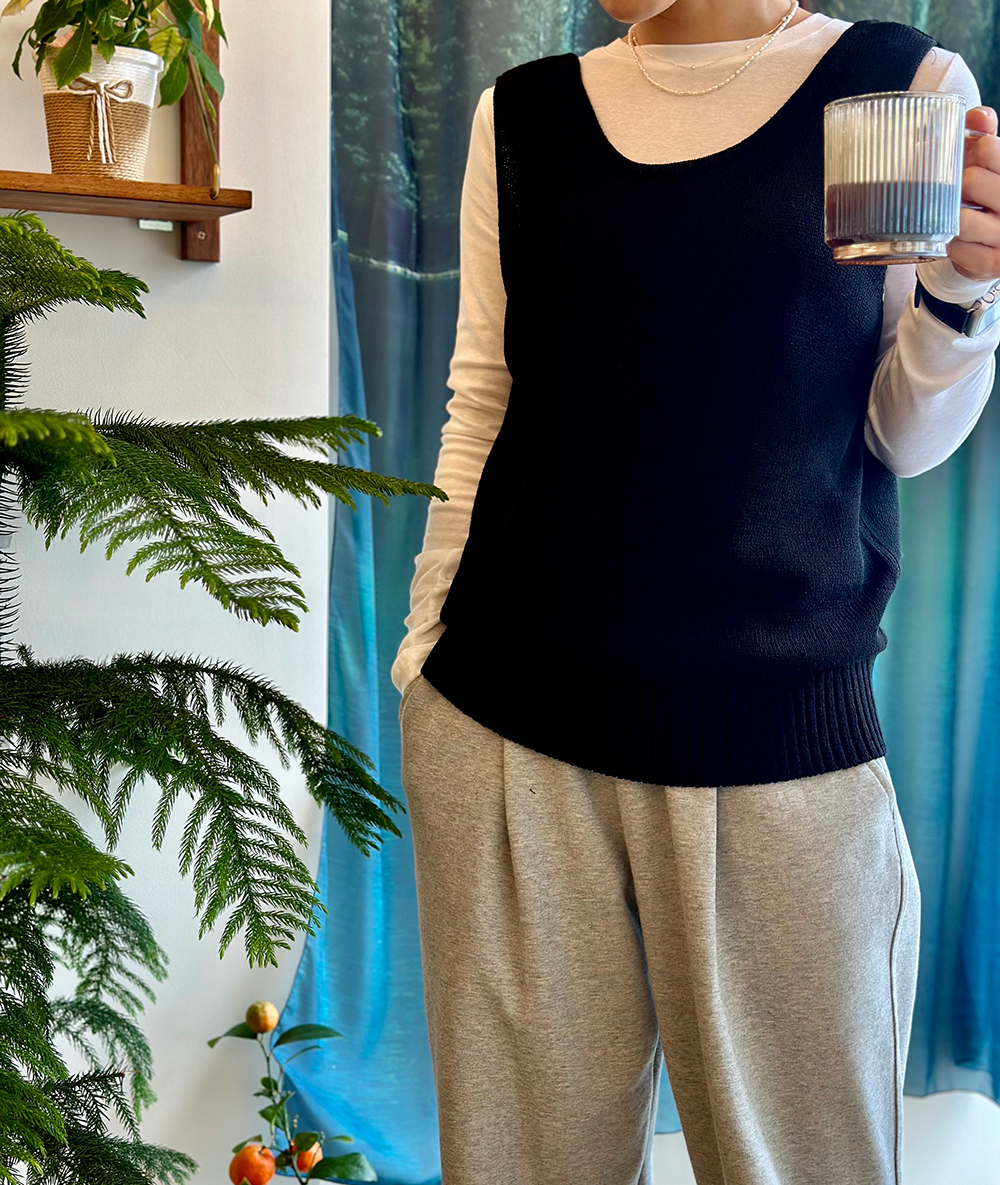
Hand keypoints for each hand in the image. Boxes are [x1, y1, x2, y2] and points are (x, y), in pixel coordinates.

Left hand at [947, 105, 999, 280]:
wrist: (997, 244)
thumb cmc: (990, 195)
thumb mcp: (991, 161)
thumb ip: (984, 134)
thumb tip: (978, 116)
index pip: (990, 150)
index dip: (976, 152)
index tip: (976, 157)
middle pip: (972, 181)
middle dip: (959, 184)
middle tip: (964, 190)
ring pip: (961, 219)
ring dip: (950, 216)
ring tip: (959, 213)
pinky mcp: (991, 264)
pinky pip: (955, 248)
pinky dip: (949, 242)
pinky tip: (958, 237)